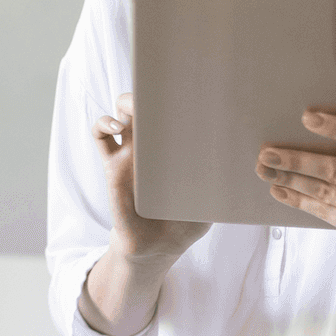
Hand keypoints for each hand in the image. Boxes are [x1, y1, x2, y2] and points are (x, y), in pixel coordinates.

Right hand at [93, 92, 209, 261]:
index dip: (180, 95)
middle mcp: (153, 144)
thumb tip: (235, 169)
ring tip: (135, 110)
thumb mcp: (208, 203)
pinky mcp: (112, 165)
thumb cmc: (185, 222)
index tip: (190, 87)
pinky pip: (100, 135)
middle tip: (160, 93)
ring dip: (127, 102)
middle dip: (152, 91)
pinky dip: (103, 123)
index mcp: (176, 147)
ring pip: (121, 111)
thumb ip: (219, 187)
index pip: (175, 111)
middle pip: (147, 102)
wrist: (156, 247)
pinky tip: (116, 128)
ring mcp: (131, 152)